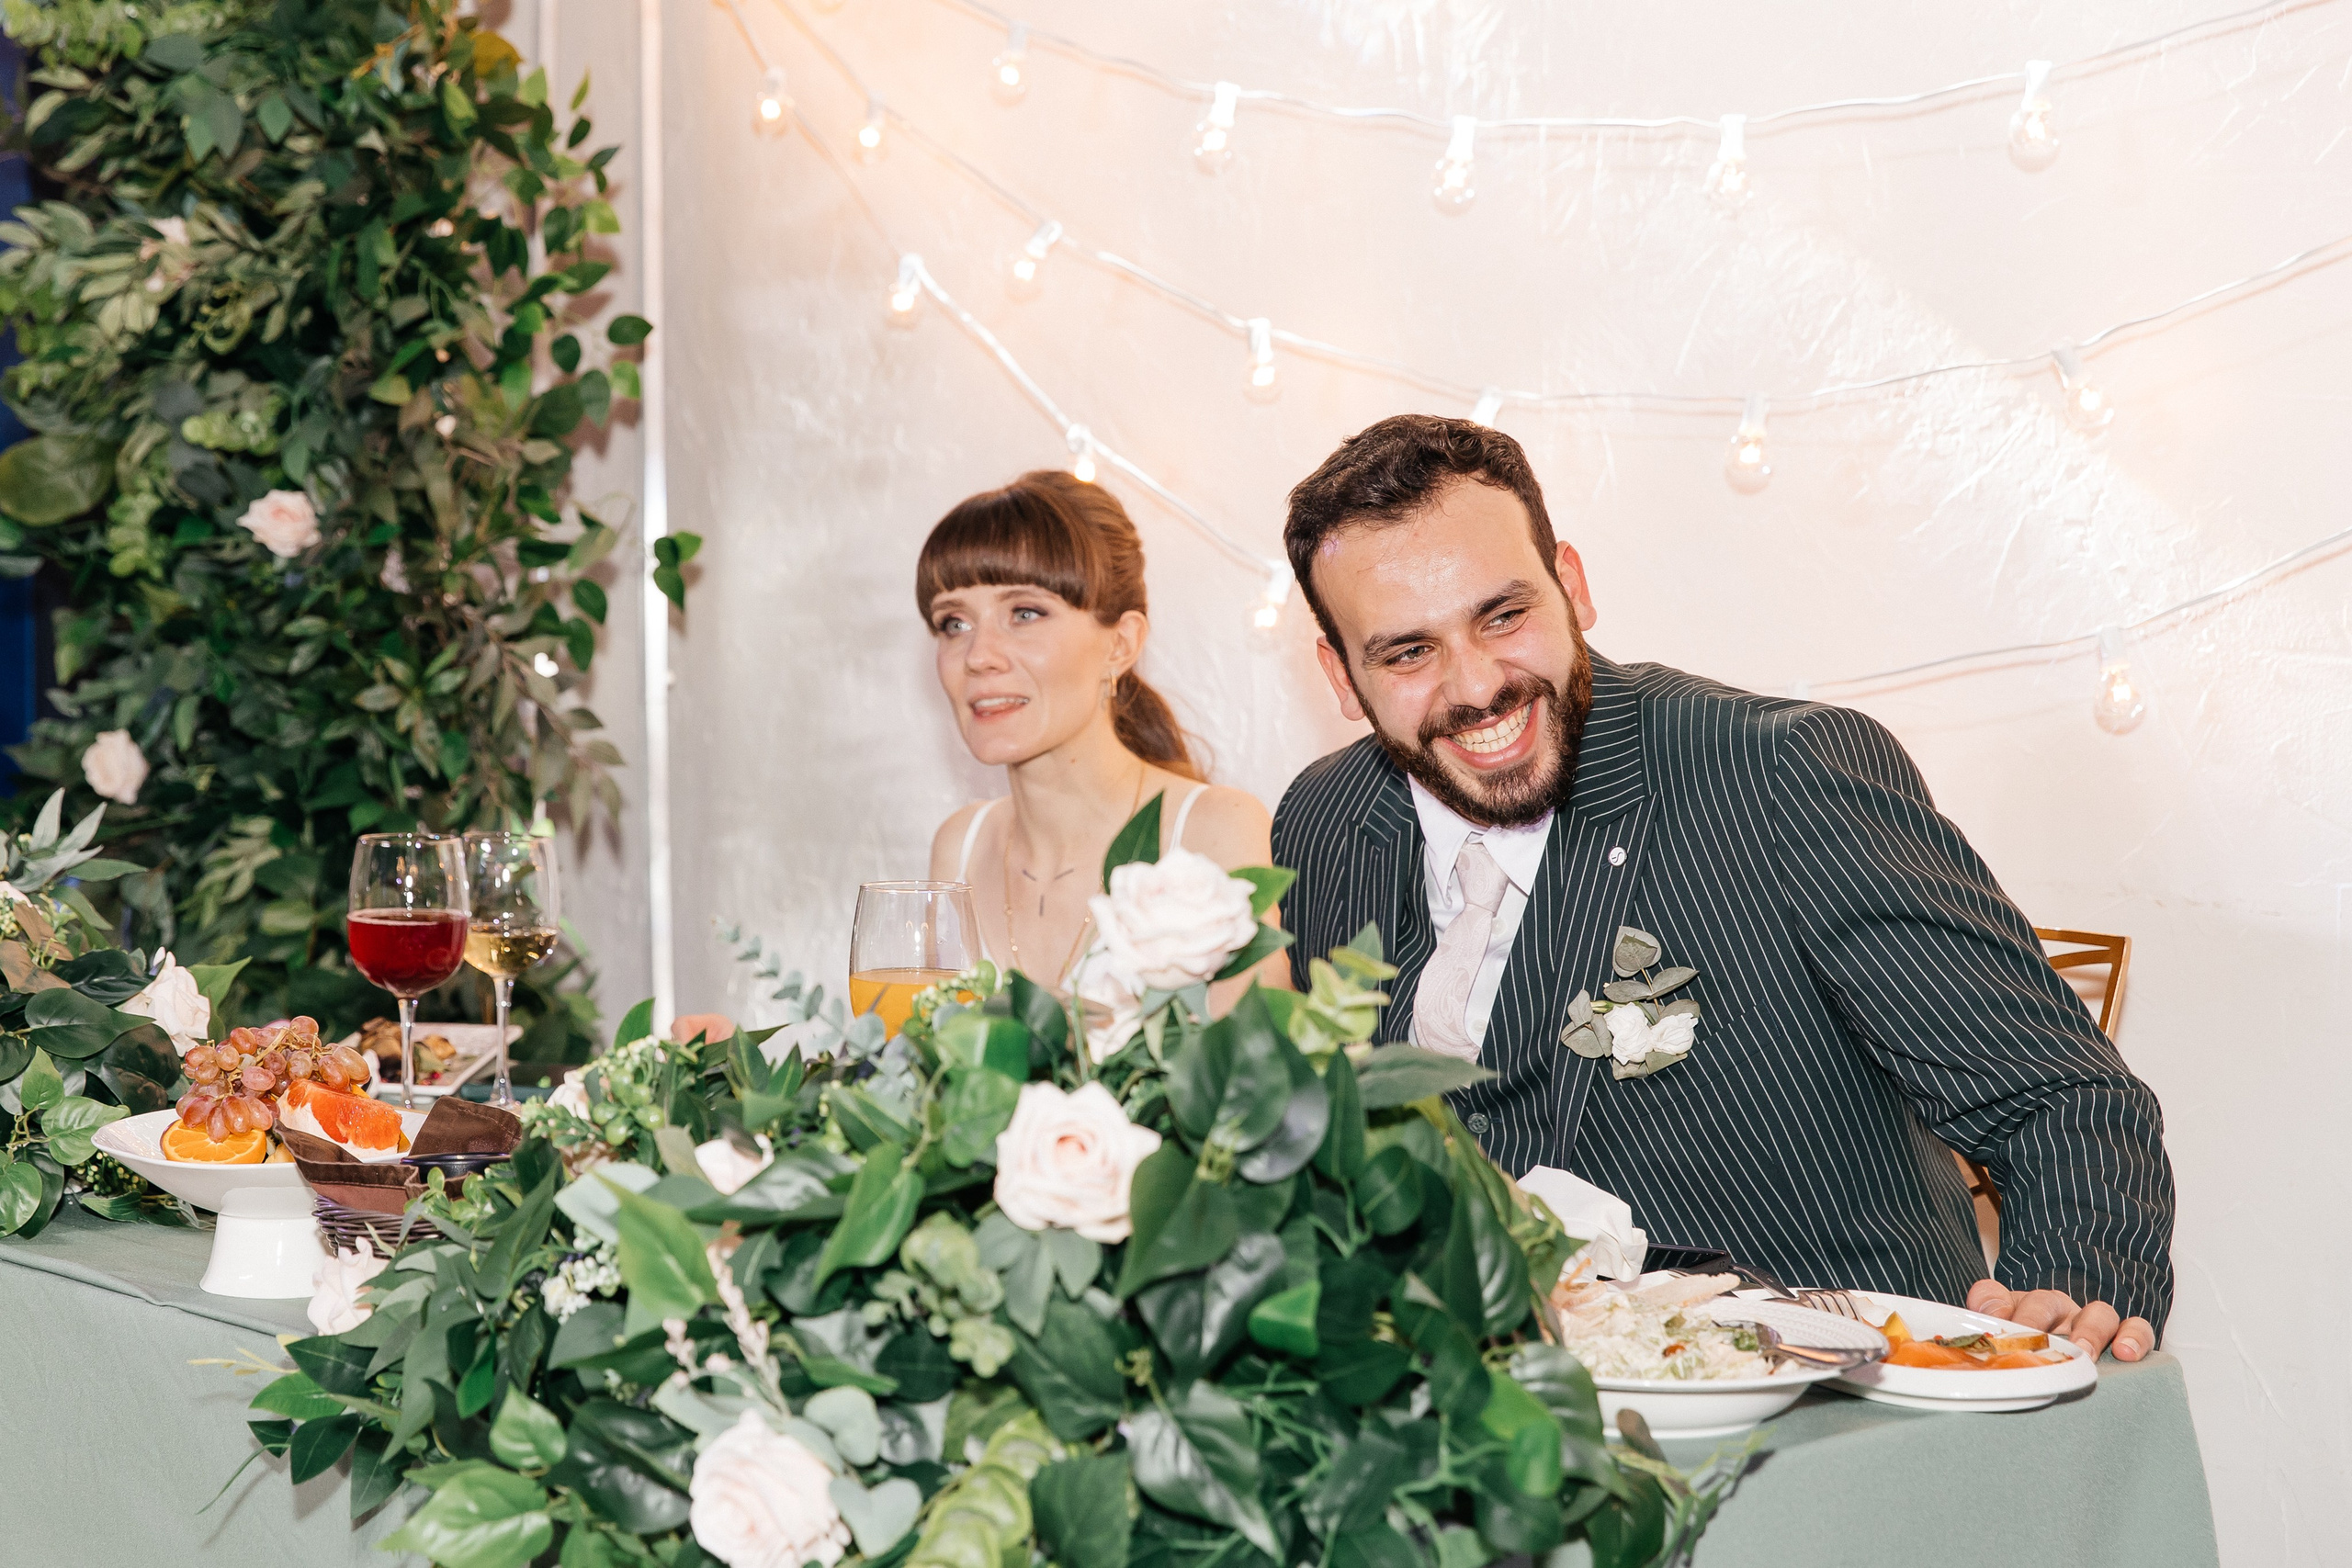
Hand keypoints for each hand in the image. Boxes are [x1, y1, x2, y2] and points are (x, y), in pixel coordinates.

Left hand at [1967, 1280, 2153, 1361]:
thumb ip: (1986, 1323)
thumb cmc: (2035, 1356)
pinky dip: (2134, 1337)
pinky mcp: (2125, 1338)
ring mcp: (2091, 1323)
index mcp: (2018, 1308)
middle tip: (2031, 1340)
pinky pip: (2137, 1329)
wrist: (2075, 1362)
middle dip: (2037, 1319)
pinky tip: (2125, 1353)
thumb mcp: (2005, 1341)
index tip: (1991, 1322)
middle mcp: (2057, 1311)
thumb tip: (1979, 1312)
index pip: (1998, 1295)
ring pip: (2096, 1313)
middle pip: (2046, 1302)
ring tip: (2084, 1353)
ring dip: (2089, 1332)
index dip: (1994, 1304)